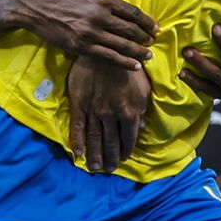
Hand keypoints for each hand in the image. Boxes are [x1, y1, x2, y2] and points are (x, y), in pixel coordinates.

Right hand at [13, 0, 157, 69]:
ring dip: (138, 52)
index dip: (146, 21)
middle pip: (130, 30)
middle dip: (145, 37)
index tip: (155, 27)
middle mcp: (99, 16)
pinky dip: (123, 62)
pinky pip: (107, 56)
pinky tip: (134, 65)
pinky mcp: (80, 46)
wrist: (29, 4)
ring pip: (121, 45)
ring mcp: (90, 33)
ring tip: (148, 56)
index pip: (131, 12)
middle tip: (153, 41)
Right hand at [66, 54, 150, 172]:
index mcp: (130, 112)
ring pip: (94, 139)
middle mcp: (111, 116)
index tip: (126, 158)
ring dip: (96, 155)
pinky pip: (78, 127)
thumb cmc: (128, 67)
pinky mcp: (79, 105)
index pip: (129, 137)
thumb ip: (142, 109)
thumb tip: (142, 127)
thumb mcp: (143, 88)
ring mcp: (94, 112)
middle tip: (110, 170)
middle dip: (111, 157)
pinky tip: (77, 154)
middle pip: (111, 142)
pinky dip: (77, 142)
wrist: (105, 50)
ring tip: (96, 167)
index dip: (127, 149)